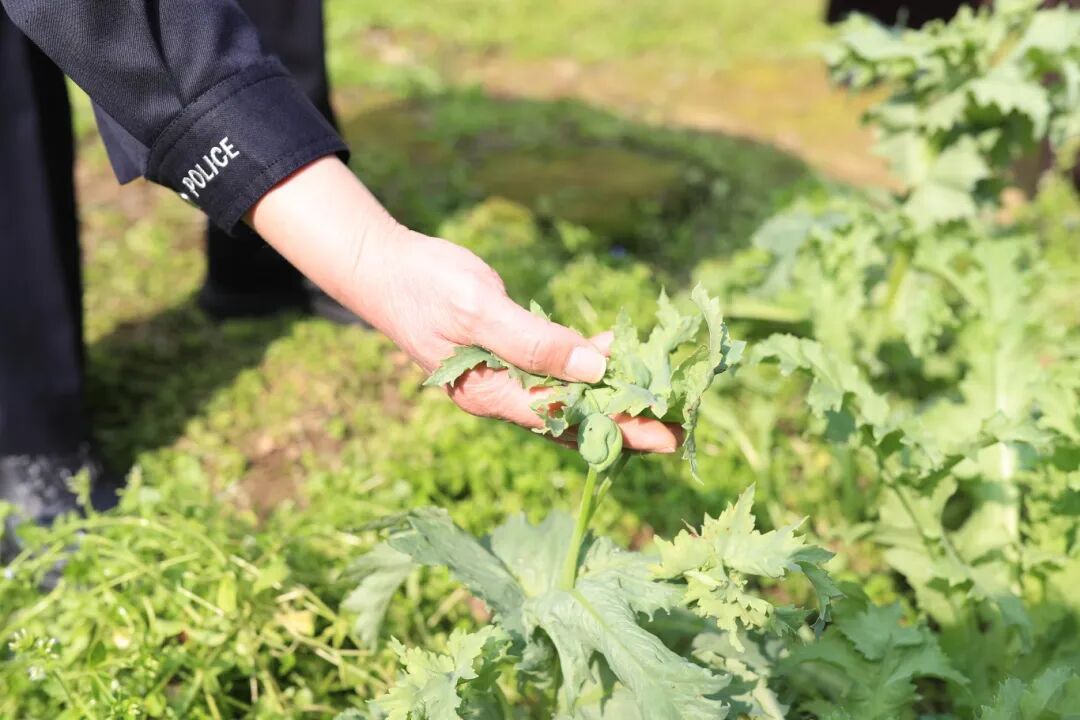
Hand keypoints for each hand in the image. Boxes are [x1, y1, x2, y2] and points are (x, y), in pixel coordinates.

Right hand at [248, 157, 679, 451]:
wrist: (382, 268)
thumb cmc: (425, 285)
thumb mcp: (480, 309)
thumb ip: (534, 343)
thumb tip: (594, 370)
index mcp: (492, 394)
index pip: (568, 421)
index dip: (620, 429)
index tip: (666, 435)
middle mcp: (500, 395)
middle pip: (573, 418)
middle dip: (626, 422)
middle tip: (682, 425)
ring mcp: (499, 378)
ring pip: (566, 397)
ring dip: (610, 396)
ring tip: (660, 395)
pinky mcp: (501, 357)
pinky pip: (552, 373)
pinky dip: (584, 367)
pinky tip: (612, 356)